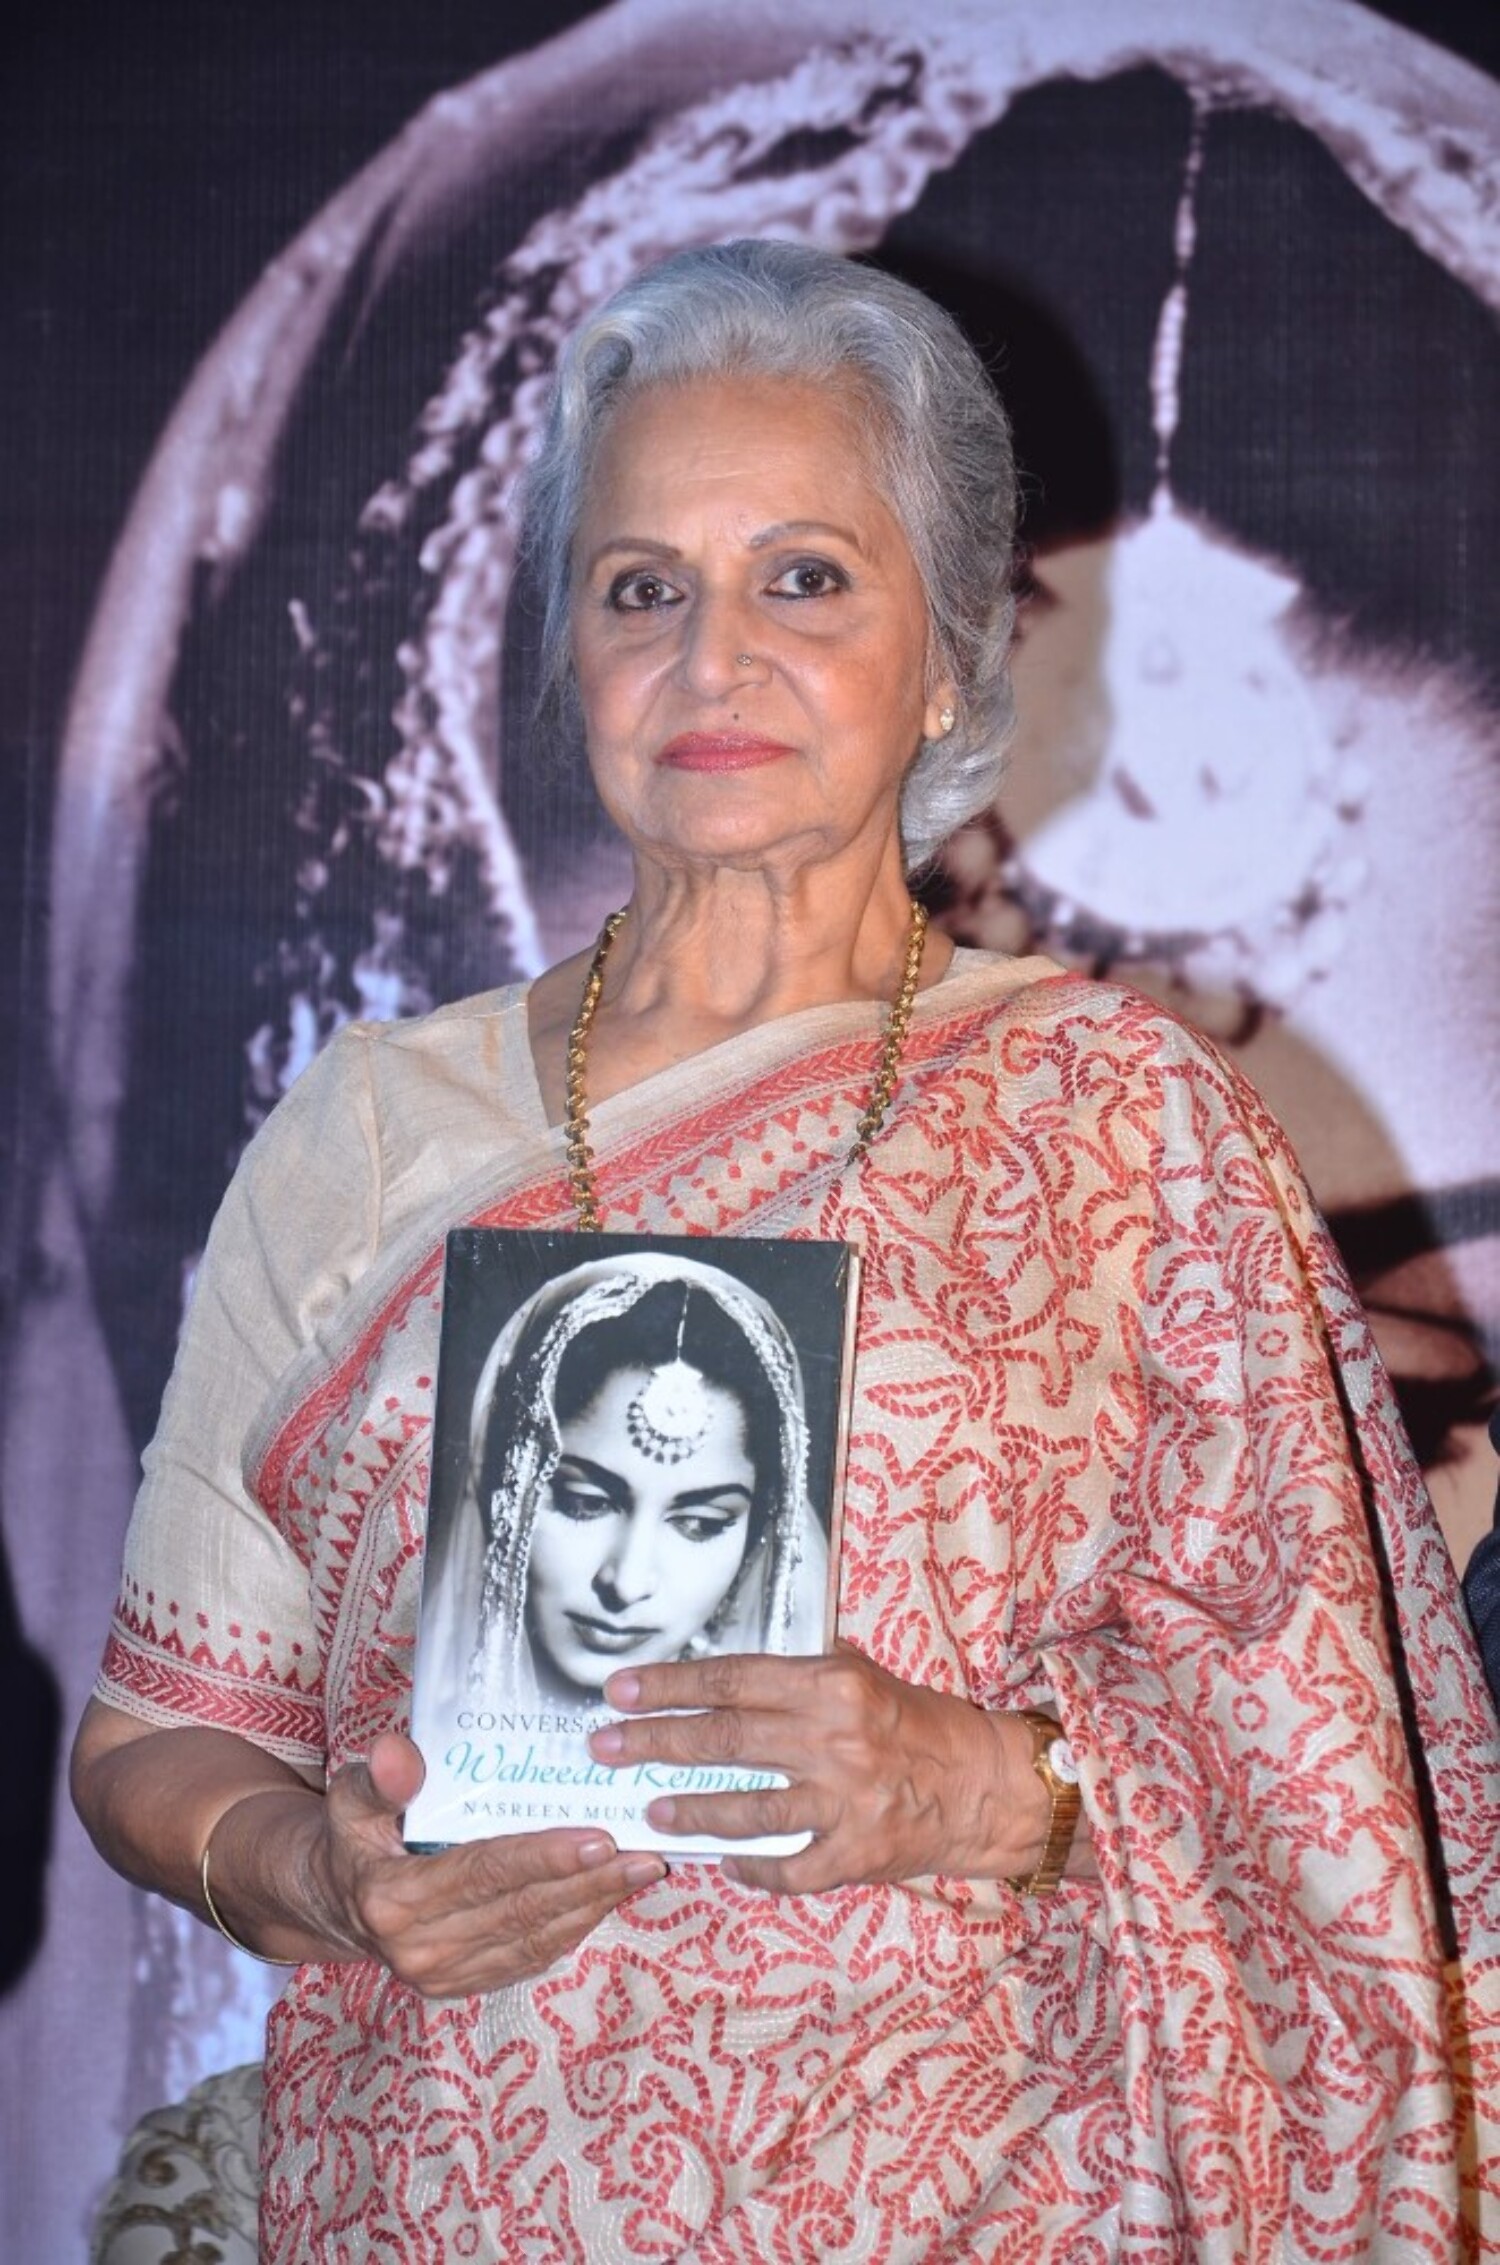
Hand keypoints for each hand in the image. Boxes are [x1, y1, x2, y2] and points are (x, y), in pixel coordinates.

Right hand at [234, 1731, 664, 1996]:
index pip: (484, 1874)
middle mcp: (421, 1951)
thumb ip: (376, 1778)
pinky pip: (532, 1957)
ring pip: (536, 1939)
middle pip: (522, 1911)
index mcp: (392, 1901)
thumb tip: (397, 1752)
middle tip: (646, 1853)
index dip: (544, 1857)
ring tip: (643, 1870)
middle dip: (590, 1883)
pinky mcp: (466, 1987)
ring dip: (595, 1905)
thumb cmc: (350, 1836)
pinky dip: (575, 1926)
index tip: (600, 1837)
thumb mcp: (348, 1798)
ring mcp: (445, 1978)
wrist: (331, 1903)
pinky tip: (608, 1895)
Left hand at [588, 1643, 1049, 1894]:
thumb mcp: (865, 1676)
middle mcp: (834, 1739)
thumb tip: (730, 1676)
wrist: (986, 1787)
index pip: (731, 1680)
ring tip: (650, 1810)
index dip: (669, 1686)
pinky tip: (724, 1862)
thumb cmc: (920, 1725)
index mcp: (832, 1686)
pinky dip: (751, 1868)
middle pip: (724, 1740)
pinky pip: (787, 1868)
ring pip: (748, 1809)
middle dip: (655, 1743)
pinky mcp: (855, 1854)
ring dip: (691, 1810)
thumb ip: (802, 1675)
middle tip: (605, 1748)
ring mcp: (844, 1802)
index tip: (620, 1690)